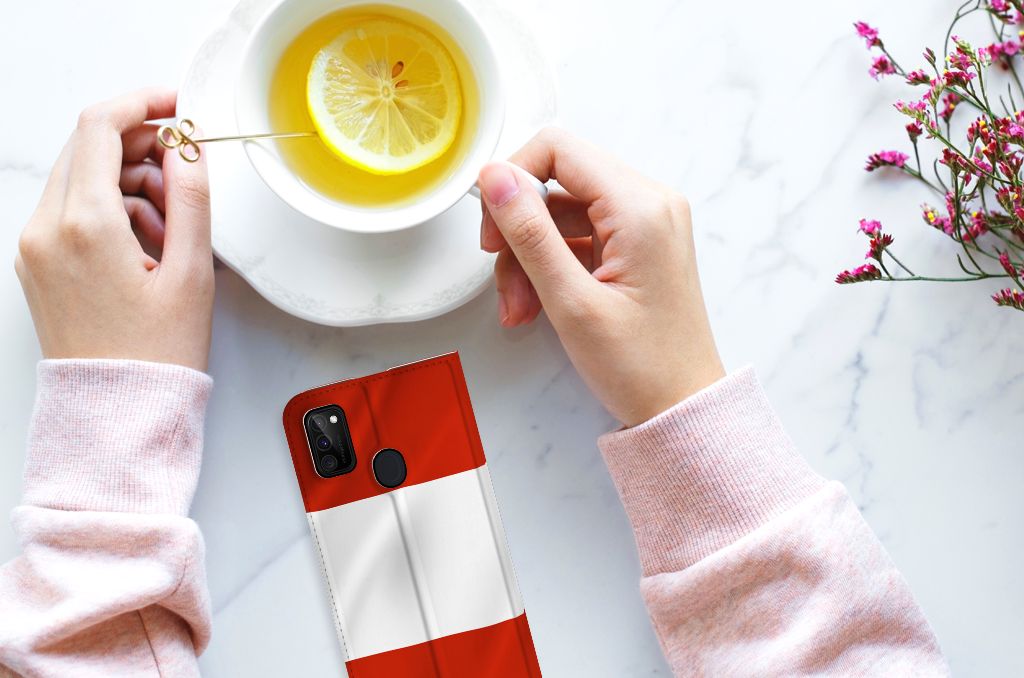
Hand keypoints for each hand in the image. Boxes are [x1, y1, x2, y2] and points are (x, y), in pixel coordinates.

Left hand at [15, 88, 213, 371]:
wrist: (117, 411)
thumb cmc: (156, 354)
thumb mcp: (191, 273)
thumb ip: (192, 198)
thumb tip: (188, 148)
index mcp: (85, 225)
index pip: (101, 127)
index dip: (143, 103)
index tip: (176, 105)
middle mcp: (47, 229)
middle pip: (88, 147)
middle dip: (141, 147)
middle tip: (185, 173)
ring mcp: (36, 246)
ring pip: (82, 178)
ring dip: (129, 182)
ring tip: (173, 228)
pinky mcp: (37, 263)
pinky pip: (72, 210)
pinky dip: (111, 209)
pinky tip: (147, 244)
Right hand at [478, 128, 723, 426]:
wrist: (682, 407)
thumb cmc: (642, 366)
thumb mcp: (571, 301)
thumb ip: (530, 233)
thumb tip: (495, 177)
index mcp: (640, 207)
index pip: (558, 149)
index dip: (513, 179)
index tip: (492, 226)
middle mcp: (649, 203)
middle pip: (557, 182)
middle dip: (519, 230)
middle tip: (502, 277)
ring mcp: (645, 224)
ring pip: (561, 213)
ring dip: (530, 257)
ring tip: (520, 308)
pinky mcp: (637, 245)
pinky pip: (578, 237)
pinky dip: (550, 266)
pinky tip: (537, 306)